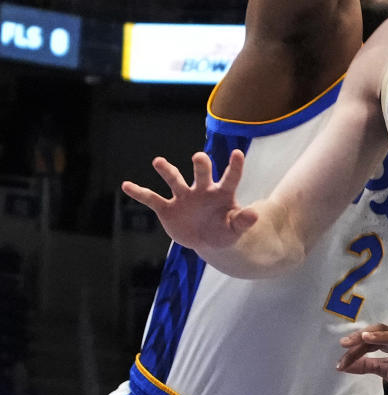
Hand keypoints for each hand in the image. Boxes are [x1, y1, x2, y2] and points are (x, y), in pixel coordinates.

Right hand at [122, 150, 257, 255]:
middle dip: (201, 165)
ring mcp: (183, 197)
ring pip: (175, 180)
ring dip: (167, 170)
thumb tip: (254, 215)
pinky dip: (139, 193)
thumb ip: (242, 221)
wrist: (207, 241)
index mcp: (222, 193)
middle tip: (199, 157)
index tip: (238, 153)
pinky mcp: (167, 208)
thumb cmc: (224, 231)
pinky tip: (126, 185)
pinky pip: (152, 199)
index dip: (234, 166)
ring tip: (158, 161)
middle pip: (201, 173)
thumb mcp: (235, 230)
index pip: (230, 177)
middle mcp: (202, 190)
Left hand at [338, 324, 387, 394]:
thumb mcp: (385, 371)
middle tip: (345, 344)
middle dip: (361, 337)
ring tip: (366, 337)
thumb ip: (367, 366)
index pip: (369, 342)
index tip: (339, 362)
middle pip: (379, 333)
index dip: (354, 349)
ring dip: (380, 336)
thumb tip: (344, 366)